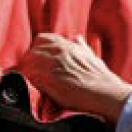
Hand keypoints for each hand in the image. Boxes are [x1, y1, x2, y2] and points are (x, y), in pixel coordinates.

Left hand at [17, 33, 131, 123]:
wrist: (104, 93)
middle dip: (29, 60)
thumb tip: (77, 38)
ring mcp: (52, 66)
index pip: (41, 39)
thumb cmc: (101, 77)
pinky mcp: (48, 81)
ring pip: (28, 63)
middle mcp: (57, 52)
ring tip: (30, 78)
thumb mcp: (92, 56)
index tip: (37, 57)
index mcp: (67, 45)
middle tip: (31, 70)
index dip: (37, 49)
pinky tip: (33, 85)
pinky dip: (29, 80)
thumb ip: (82, 47)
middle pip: (31, 51)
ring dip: (27, 71)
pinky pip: (30, 77)